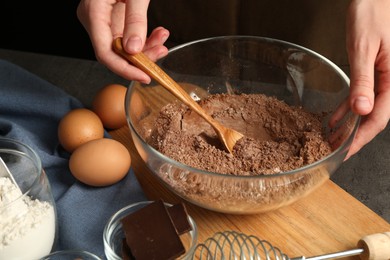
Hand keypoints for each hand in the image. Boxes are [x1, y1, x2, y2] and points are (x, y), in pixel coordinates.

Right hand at [77, 0, 169, 82]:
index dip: (125, 69)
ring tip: (163, 39)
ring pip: (123, 46)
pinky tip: (158, 34)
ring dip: (146, 48)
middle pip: (115, 52)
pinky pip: (127, 36)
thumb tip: (135, 50)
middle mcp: (94, 19)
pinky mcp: (113, 19)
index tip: (145, 76)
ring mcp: (102, 19)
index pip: (104, 52)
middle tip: (161, 53)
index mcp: (93, 12)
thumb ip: (135, 20)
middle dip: (141, 58)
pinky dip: (144, 38)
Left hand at [330, 0, 389, 159]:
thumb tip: (361, 111)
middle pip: (374, 117)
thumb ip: (364, 81)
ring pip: (368, 109)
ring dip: (350, 125)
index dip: (361, 137)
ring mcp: (386, 78)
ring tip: (332, 138)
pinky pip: (363, 95)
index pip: (378, 117)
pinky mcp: (376, 72)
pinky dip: (348, 108)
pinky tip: (336, 118)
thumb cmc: (373, 13)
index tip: (344, 151)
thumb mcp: (364, 48)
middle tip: (335, 149)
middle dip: (354, 136)